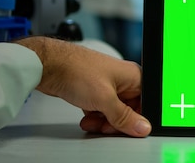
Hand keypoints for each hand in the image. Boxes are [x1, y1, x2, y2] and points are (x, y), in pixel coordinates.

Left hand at [14, 36, 150, 136]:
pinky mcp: (96, 90)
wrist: (49, 65)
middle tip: (106, 126)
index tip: (127, 128)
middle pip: (129, 110)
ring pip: (114, 111)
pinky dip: (95, 116)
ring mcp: (109, 85)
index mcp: (134, 76)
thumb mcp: (105, 99)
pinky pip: (102, 109)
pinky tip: (87, 117)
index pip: (145, 104)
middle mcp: (124, 80)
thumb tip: (142, 127)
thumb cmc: (77, 70)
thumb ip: (124, 116)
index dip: (137, 118)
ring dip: (103, 121)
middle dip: (116, 122)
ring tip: (91, 121)